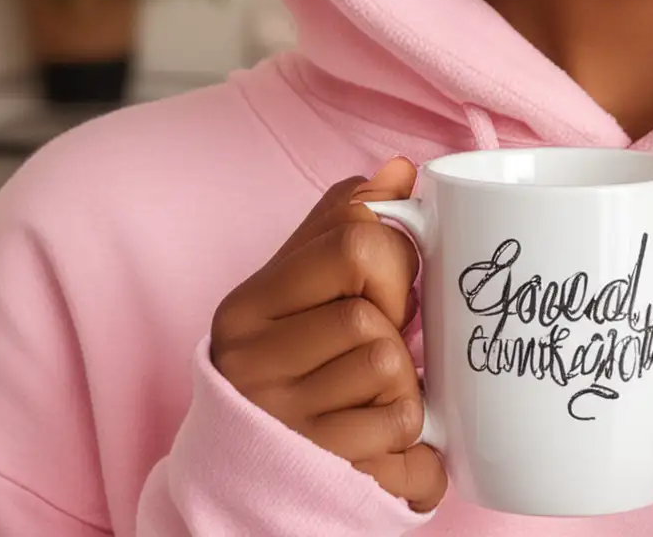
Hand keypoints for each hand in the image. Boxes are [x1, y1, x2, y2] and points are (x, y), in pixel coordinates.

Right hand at [209, 156, 446, 513]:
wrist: (254, 481)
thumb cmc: (294, 367)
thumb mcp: (305, 290)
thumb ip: (347, 223)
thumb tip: (400, 170)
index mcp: (245, 307)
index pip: (354, 237)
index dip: (392, 259)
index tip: (382, 288)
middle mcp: (246, 365)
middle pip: (371, 314)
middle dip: (394, 326)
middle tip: (379, 342)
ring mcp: (275, 421)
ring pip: (388, 367)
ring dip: (401, 384)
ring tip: (370, 394)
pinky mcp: (314, 470)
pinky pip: (399, 427)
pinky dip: (407, 432)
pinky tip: (375, 432)